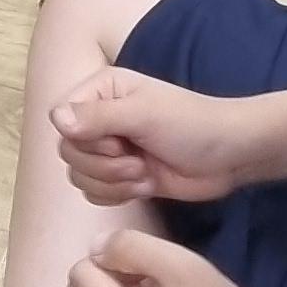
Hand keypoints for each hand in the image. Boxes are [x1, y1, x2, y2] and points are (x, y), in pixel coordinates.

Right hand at [47, 63, 275, 209]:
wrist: (231, 156)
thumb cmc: (192, 124)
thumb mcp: (145, 115)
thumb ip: (98, 117)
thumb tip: (55, 119)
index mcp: (102, 90)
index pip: (61, 118)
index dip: (84, 139)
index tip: (118, 141)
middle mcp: (100, 117)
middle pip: (68, 151)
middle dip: (103, 165)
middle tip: (137, 160)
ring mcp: (111, 148)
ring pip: (79, 175)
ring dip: (113, 182)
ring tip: (145, 173)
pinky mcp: (122, 176)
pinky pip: (94, 193)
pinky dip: (117, 195)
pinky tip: (146, 186)